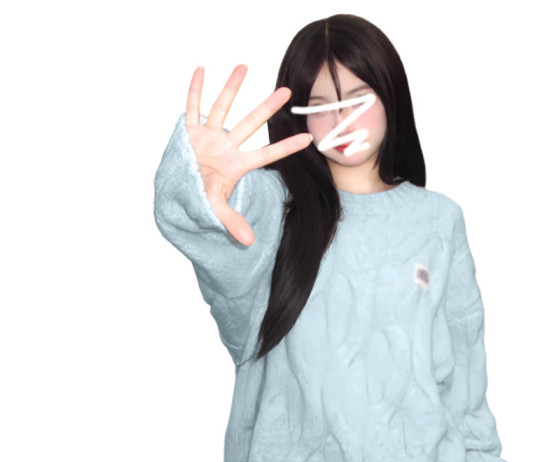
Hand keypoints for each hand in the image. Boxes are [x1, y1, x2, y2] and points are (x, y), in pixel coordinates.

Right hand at [185, 65, 312, 245]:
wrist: (176, 193)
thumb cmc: (198, 198)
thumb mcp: (214, 208)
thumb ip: (231, 221)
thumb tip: (249, 242)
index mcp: (236, 165)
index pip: (267, 154)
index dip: (287, 147)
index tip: (309, 137)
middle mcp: (226, 147)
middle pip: (250, 124)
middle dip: (268, 108)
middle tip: (288, 91)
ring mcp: (208, 137)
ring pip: (223, 108)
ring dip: (232, 88)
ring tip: (244, 66)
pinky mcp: (189, 132)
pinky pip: (192, 107)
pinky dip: (196, 90)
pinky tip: (202, 70)